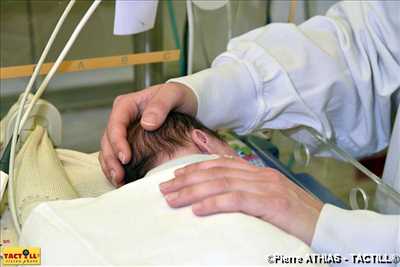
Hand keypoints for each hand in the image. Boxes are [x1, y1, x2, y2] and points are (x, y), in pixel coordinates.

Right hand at [99, 82, 196, 185]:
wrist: (187, 103)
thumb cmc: (178, 96)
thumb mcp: (173, 95)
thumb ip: (160, 105)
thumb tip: (146, 124)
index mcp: (127, 104)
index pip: (116, 123)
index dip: (117, 142)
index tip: (126, 158)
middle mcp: (122, 118)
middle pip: (108, 139)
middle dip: (111, 159)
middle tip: (119, 176)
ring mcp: (124, 130)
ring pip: (108, 149)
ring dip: (111, 166)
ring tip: (119, 181)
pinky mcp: (128, 141)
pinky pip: (116, 155)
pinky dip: (117, 168)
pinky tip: (123, 180)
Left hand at [159, 157, 322, 244]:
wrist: (327, 229)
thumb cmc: (294, 218)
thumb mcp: (266, 199)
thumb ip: (243, 191)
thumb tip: (219, 194)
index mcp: (259, 172)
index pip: (220, 164)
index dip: (195, 167)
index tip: (174, 174)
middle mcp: (261, 174)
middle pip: (216, 172)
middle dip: (187, 179)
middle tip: (164, 187)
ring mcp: (268, 187)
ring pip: (222, 183)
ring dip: (193, 191)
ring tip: (172, 199)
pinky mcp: (273, 204)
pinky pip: (238, 200)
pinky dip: (215, 203)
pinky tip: (198, 210)